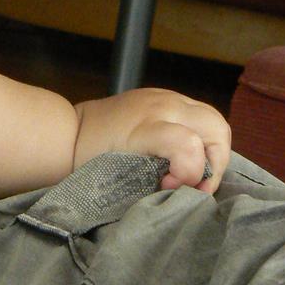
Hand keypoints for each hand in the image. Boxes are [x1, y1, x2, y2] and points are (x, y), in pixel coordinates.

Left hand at [74, 89, 230, 192]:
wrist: (67, 131)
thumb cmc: (87, 159)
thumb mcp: (118, 177)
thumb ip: (154, 182)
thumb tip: (183, 189)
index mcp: (145, 127)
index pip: (189, 146)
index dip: (189, 174)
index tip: (169, 187)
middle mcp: (161, 106)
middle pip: (216, 129)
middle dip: (215, 163)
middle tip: (195, 185)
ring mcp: (166, 96)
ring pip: (214, 120)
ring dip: (212, 150)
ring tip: (194, 172)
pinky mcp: (165, 96)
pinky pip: (200, 113)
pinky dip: (202, 137)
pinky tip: (186, 155)